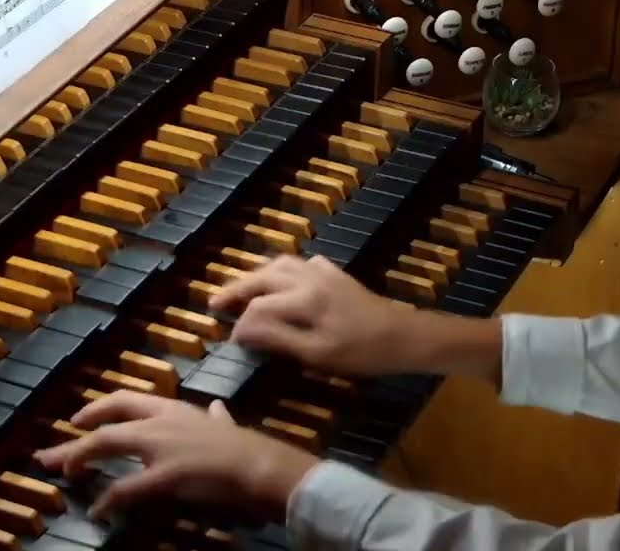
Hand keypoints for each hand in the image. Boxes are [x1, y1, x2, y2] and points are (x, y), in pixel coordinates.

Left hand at [33, 390, 318, 522]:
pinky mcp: (164, 474)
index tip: (77, 420)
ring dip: (79, 459)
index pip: (126, 400)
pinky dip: (108, 500)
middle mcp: (160, 422)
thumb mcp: (226, 425)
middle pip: (106, 424)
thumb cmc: (244, 446)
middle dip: (74, 440)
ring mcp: (160, 447)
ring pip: (106, 445)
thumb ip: (217, 417)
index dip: (98, 408)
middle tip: (48, 455)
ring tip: (61, 473)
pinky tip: (98, 512)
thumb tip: (218, 409)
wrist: (258, 463)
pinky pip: (126, 488)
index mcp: (174, 409)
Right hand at [210, 255, 420, 375]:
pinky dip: (285, 270)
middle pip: (263, 277)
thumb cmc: (362, 352)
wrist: (404, 337)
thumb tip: (242, 331)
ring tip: (242, 291)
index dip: (240, 325)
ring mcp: (324, 273)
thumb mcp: (317, 354)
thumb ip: (277, 340)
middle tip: (214, 303)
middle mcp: (309, 278)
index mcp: (302, 300)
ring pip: (282, 264)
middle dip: (237, 289)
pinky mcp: (337, 275)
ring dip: (258, 275)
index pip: (258, 308)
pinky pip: (303, 264)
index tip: (231, 341)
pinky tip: (283, 282)